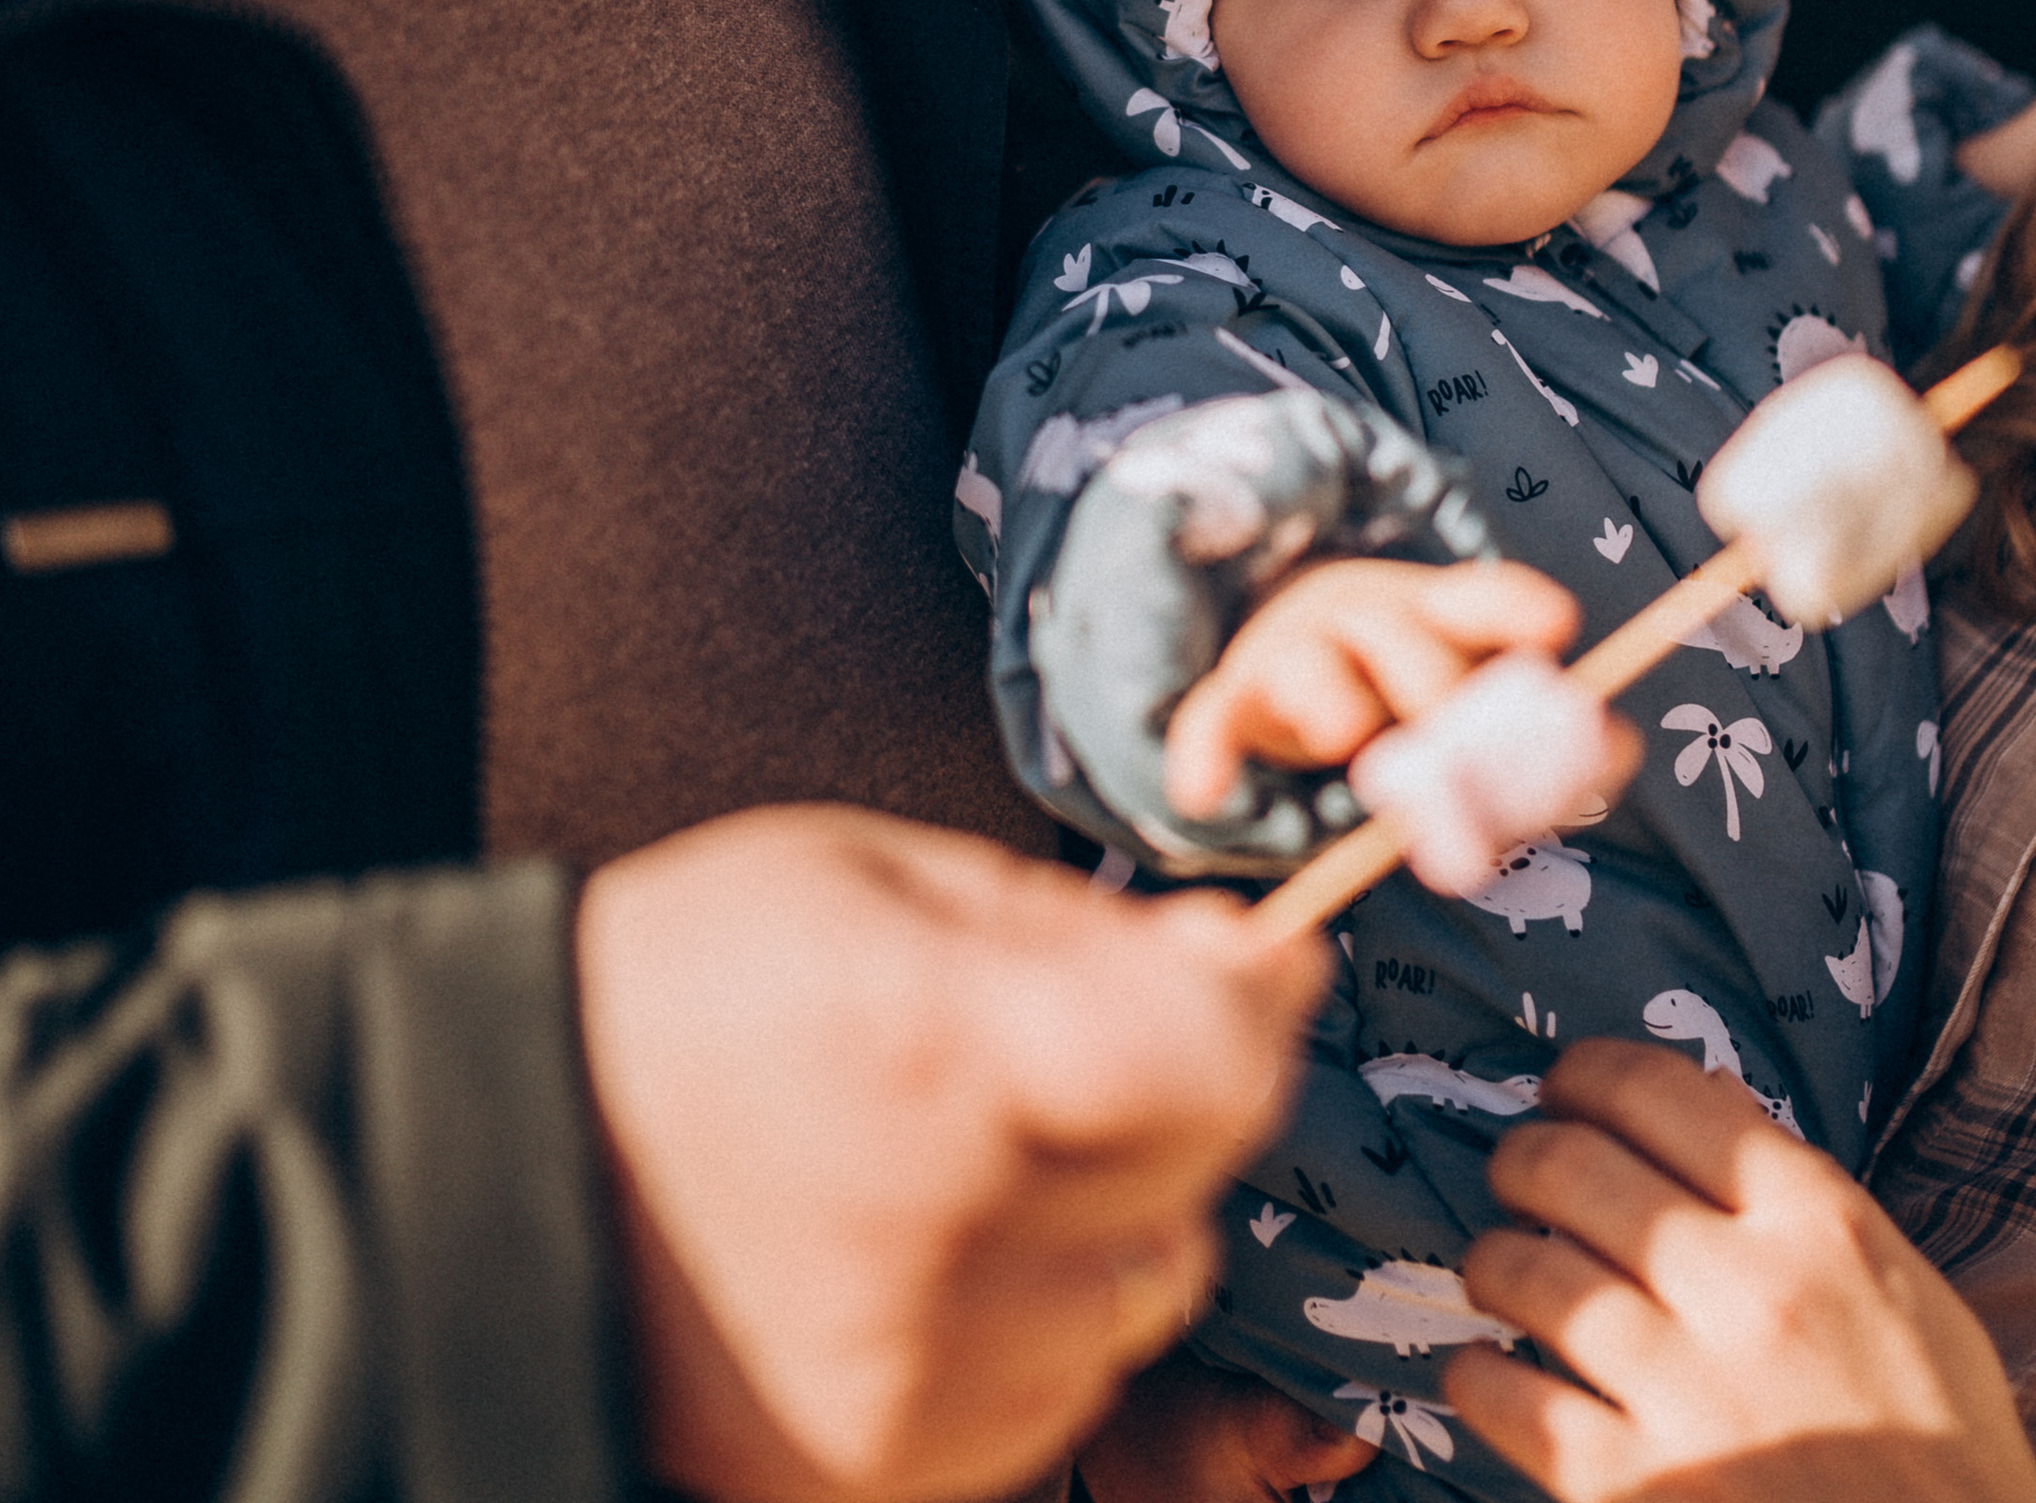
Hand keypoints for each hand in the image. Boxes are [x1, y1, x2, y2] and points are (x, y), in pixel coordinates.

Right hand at [577, 805, 1327, 1502]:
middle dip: (1174, 1096)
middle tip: (1061, 1048)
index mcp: (944, 1053)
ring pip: (1144, 1289)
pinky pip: (1063, 1387)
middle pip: (1195, 1175)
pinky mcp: (888, 1472)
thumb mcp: (882, 876)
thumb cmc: (695, 987)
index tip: (1246, 967)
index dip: (1253, 1009)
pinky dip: (1040, 1313)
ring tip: (972, 1154)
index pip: (1218, 1066)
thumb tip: (1250, 963)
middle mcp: (948, 1242)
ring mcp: (920, 1382)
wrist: (498, 1163)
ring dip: (1111, 1215)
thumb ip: (1082, 927)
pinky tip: (933, 1247)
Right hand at [1160, 558, 1579, 820]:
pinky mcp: (1232, 699)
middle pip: (1400, 640)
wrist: (1282, 654)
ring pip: (1310, 667)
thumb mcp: (1471, 695)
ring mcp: (1294, 655)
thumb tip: (1621, 745)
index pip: (1477, 601)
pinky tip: (1204, 797)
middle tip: (1453, 729)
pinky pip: (1210, 720)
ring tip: (1345, 733)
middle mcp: (1364, 622)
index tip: (1555, 625)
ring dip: (1328, 694)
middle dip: (1429, 682)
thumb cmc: (1398, 686)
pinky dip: (1205, 755)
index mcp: (1433, 616)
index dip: (1514, 608)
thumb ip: (1552, 731)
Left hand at [1445, 1042, 2035, 1502]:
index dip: (1584, 1074)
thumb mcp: (1901, 1287)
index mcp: (1820, 1225)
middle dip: (1520, 1155)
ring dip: (1492, 1260)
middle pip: (1573, 1167)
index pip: (1661, 1093)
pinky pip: (1509, 1402)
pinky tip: (1482, 1367)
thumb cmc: (1937, 1439)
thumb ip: (1801, 1185)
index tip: (1561, 1089)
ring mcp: (1691, 1395)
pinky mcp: (1638, 1490)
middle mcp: (1750, 1293)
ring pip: (1527, 1273)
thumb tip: (1707, 1088)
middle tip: (1513, 1172)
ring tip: (1497, 1269)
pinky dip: (1476, 1374)